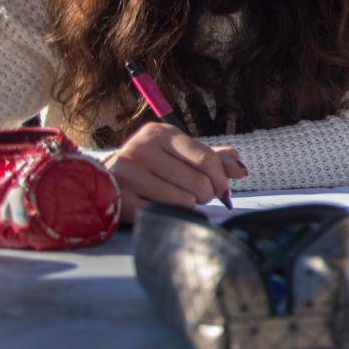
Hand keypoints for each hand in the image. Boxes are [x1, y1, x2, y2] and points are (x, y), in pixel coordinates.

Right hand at [108, 123, 246, 219]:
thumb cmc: (153, 166)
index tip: (222, 188)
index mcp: (159, 133)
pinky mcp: (122, 200)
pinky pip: (167, 214)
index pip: (206, 157)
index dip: (221, 178)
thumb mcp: (180, 154)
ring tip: (175, 197)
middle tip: (197, 194)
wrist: (107, 181)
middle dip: (205, 193)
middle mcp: (140, 150)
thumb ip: (213, 158)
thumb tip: (241, 168)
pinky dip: (172, 215)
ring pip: (184, 201)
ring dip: (188, 205)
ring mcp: (128, 175)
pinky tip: (161, 206)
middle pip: (198, 182)